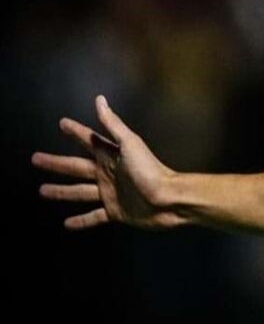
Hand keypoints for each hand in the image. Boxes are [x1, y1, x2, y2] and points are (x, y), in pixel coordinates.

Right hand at [32, 95, 184, 229]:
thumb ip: (113, 124)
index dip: (76, 132)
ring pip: (79, 192)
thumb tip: (99, 99)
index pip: (89, 140)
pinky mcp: (115, 212)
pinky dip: (81, 221)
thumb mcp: (130, 144)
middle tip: (35, 159)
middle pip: (76, 167)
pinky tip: (66, 224)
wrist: (168, 200)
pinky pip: (93, 217)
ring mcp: (110, 194)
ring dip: (61, 192)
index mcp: (111, 156)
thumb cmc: (150, 170)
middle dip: (56, 163)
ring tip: (41, 191)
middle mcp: (108, 173)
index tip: (61, 123)